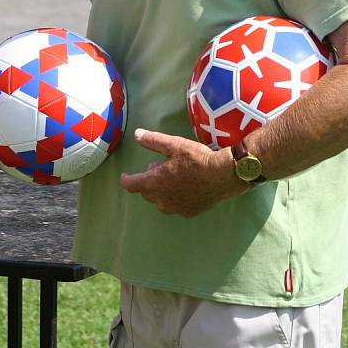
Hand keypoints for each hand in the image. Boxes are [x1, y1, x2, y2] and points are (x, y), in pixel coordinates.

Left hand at [119, 129, 245, 217]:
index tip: (125, 176)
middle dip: (148, 180)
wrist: (222, 176)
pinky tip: (186, 187)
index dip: (126, 180)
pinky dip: (175, 197)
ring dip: (161, 190)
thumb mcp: (173, 145)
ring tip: (171, 177)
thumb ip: (153, 140)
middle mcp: (161, 200)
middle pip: (146, 192)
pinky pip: (176, 205)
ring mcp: (175, 208)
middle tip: (158, 167)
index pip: (131, 185)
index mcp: (154, 183)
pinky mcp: (188, 212)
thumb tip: (137, 134)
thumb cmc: (196, 158)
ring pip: (160, 201)